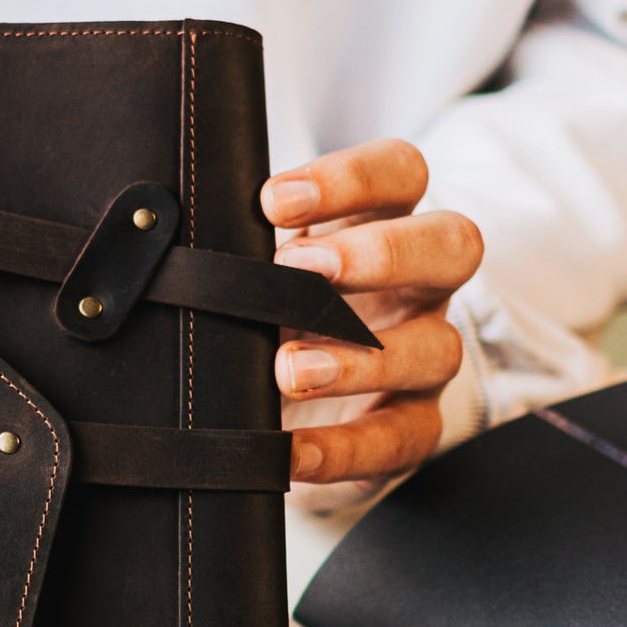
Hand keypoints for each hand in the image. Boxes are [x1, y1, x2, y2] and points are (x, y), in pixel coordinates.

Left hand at [261, 140, 482, 484]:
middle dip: (380, 253)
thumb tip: (174, 246)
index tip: (272, 202)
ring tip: (290, 371)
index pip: (399, 173)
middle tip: (302, 268)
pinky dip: (344, 448)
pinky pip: (400, 439)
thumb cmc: (268, 312)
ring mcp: (426, 355)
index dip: (349, 179)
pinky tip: (291, 452)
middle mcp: (419, 285)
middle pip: (452, 245)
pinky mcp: (414, 425)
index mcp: (384, 224)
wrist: (280, 405)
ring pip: (437, 347)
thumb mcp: (256, 273)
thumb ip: (238, 253)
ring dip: (361, 359)